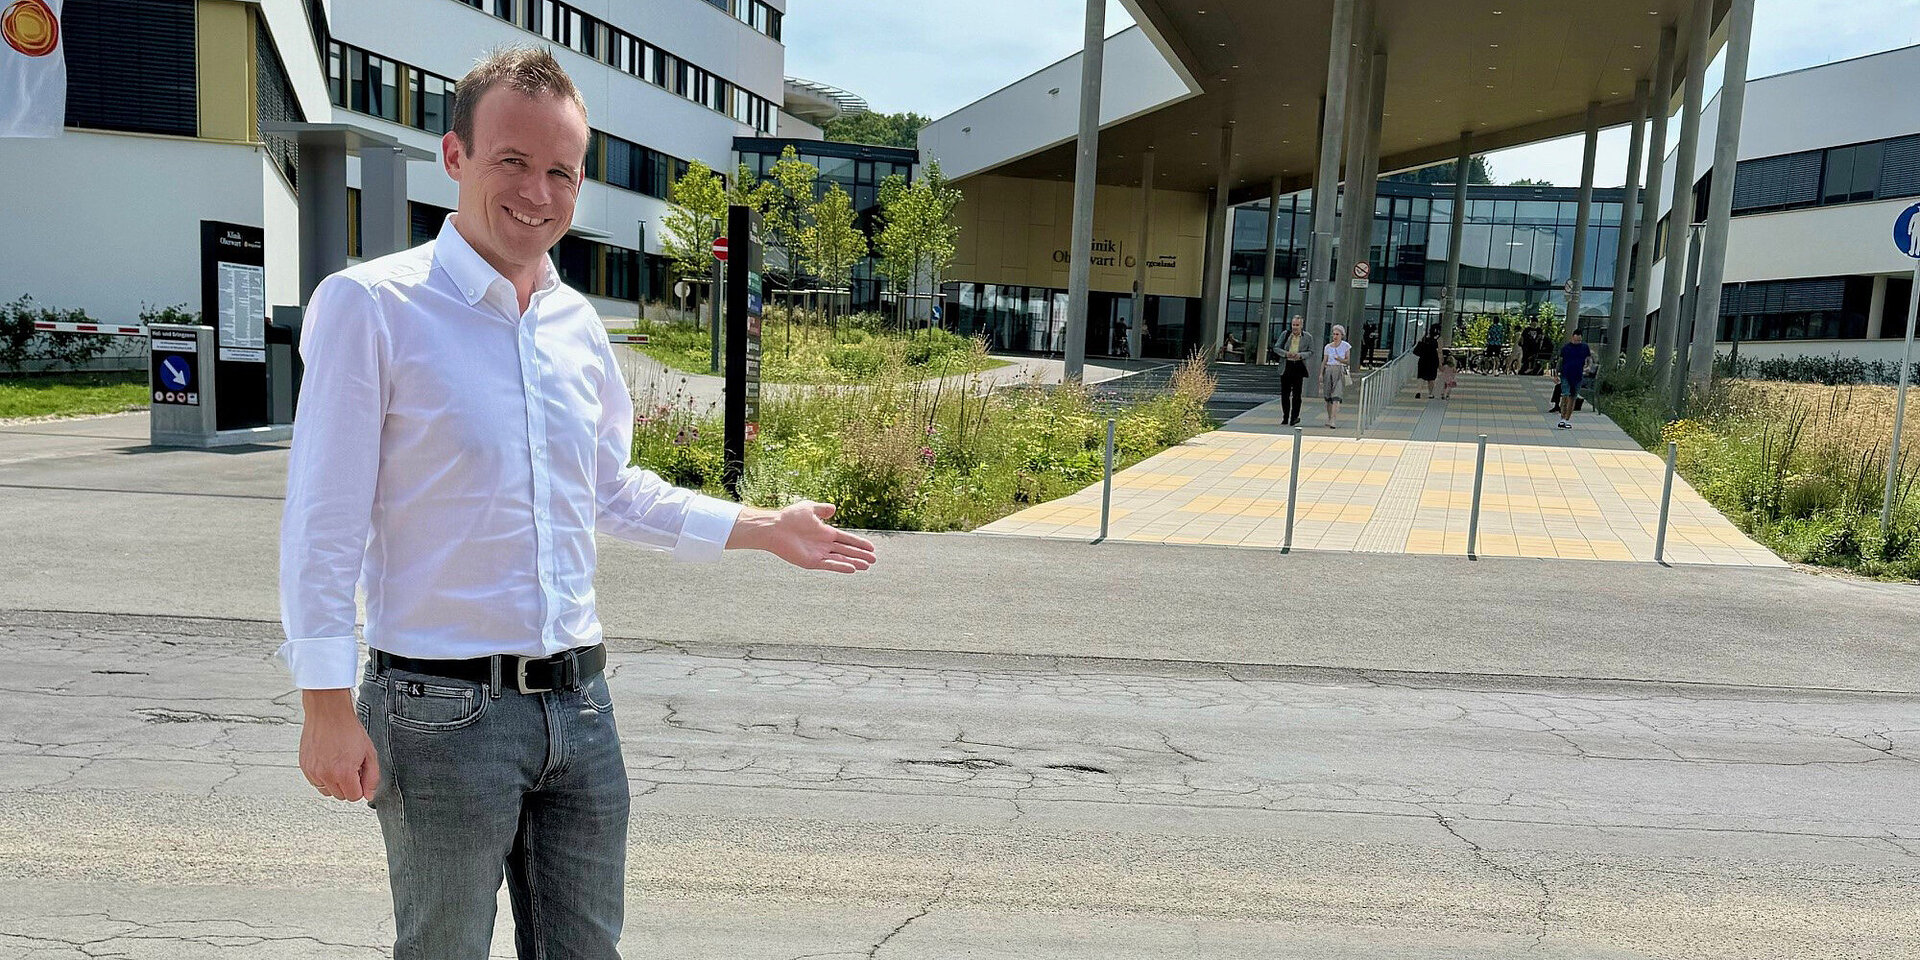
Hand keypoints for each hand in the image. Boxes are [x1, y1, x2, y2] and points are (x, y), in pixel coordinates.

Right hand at [299, 689, 379, 801]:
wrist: (328, 714)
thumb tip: (369, 794)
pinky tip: (329, 762)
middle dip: (348, 785)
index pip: (354, 797)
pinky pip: (315, 782)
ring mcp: (313, 771)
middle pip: (340, 796)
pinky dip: (323, 777)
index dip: (360, 786)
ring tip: (339, 764)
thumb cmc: (348, 730)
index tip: (360, 774)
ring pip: (327, 791)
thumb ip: (372, 776)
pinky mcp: (304, 767)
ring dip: (334, 783)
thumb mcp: (369, 753)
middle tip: (350, 766)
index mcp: (344, 773)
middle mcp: (326, 775)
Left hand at [729, 501, 876, 572]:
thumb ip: (822, 509)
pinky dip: (840, 567)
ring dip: (854, 562)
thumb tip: (834, 508)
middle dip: (860, 555)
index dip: (859, 543)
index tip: (872, 547)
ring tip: (867, 566)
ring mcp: (818, 554)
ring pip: (841, 559)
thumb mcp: (809, 508)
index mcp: (826, 532)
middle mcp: (824, 544)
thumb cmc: (790, 517)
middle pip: (847, 551)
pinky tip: (852, 569)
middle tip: (874, 560)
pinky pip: (829, 565)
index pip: (847, 539)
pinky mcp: (811, 561)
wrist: (775, 528)